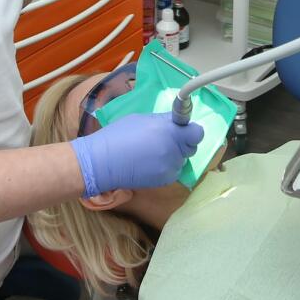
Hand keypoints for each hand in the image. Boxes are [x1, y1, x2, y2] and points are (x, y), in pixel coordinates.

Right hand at [70, 113, 202, 196]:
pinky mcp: (164, 180)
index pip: (197, 133)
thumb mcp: (142, 119)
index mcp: (169, 132)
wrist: (102, 162)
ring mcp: (170, 168)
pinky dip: (166, 167)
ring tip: (151, 152)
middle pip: (191, 146)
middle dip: (182, 142)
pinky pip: (173, 170)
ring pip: (182, 159)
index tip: (182, 129)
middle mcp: (174, 151)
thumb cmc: (118, 135)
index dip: (190, 130)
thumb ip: (164, 120)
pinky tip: (149, 163)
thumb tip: (177, 120)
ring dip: (173, 156)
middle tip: (163, 139)